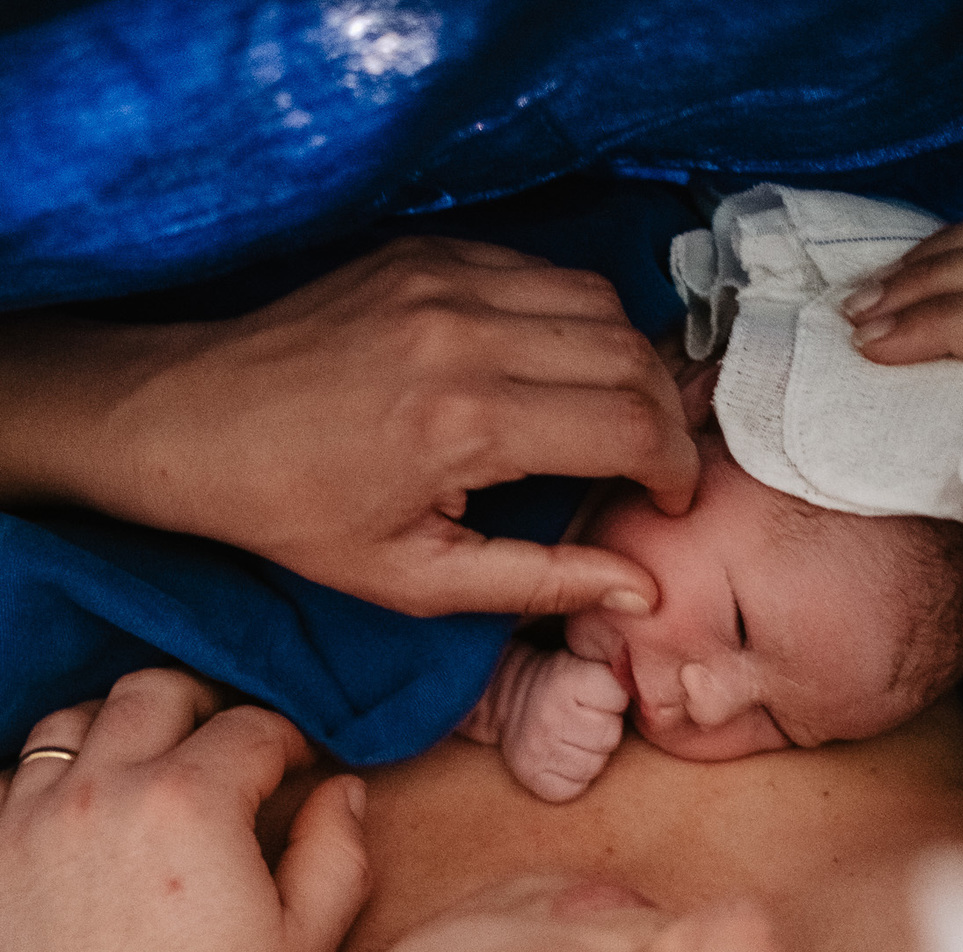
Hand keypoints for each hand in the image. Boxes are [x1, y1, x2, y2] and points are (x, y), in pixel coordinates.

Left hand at [0, 239, 697, 617]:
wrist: (193, 422)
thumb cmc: (297, 514)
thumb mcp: (416, 579)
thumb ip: (538, 583)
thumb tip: (640, 592)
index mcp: (465, 423)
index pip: (629, 424)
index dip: (672, 470)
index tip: (668, 502)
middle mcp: (465, 333)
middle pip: (630, 355)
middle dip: (663, 417)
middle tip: (651, 466)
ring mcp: (446, 277)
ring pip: (599, 301)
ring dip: (627, 361)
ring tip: (613, 417)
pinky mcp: (428, 250)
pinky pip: (543, 272)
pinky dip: (573, 318)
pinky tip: (555, 368)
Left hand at [0, 669, 368, 951]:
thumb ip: (336, 857)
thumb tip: (341, 792)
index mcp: (190, 805)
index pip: (250, 726)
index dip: (288, 739)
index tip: (298, 766)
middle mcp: (101, 791)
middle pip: (154, 692)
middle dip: (204, 705)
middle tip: (226, 743)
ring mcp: (27, 817)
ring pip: (72, 720)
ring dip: (120, 728)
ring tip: (148, 767)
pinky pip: (9, 776)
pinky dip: (51, 778)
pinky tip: (82, 815)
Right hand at [460, 641, 627, 800]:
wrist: (507, 696)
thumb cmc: (559, 679)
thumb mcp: (582, 658)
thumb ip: (614, 668)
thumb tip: (651, 690)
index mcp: (565, 679)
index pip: (618, 697)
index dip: (613, 697)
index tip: (596, 693)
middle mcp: (549, 716)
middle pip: (610, 736)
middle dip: (603, 727)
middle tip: (584, 717)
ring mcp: (538, 749)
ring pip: (595, 766)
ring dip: (590, 754)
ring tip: (572, 736)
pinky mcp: (532, 776)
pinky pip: (574, 788)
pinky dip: (573, 778)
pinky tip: (562, 756)